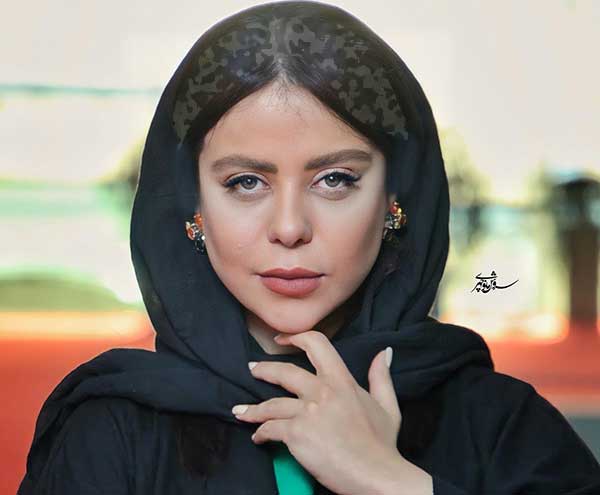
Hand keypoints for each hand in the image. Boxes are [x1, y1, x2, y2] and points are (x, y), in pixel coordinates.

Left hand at [231, 330, 408, 494]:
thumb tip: (382, 353)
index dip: (296, 338)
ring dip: (252, 409)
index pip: (317, 345)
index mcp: (342, 381)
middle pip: (284, 372)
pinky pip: (270, 429)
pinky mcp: (296, 434)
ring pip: (271, 404)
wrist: (376, 474)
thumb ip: (380, 377)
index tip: (282, 339)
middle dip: (264, 370)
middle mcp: (322, 391)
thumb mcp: (387, 405)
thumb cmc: (382, 444)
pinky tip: (258, 438)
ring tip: (241, 412)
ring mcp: (307, 412)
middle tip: (252, 369)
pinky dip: (261, 433)